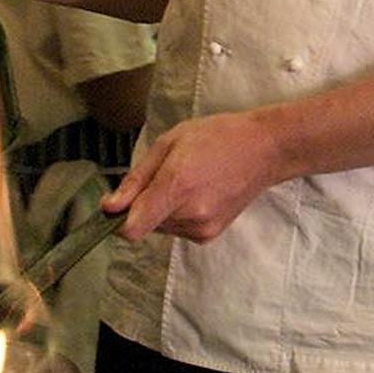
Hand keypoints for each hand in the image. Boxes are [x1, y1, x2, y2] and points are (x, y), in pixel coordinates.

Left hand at [102, 110, 288, 242]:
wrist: (265, 150)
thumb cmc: (218, 137)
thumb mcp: (170, 142)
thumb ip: (137, 178)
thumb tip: (109, 207)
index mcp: (176, 187)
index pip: (132, 229)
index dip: (116, 220)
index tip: (116, 205)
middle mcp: (189, 215)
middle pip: (143, 225)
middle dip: (143, 205)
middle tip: (164, 175)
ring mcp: (202, 228)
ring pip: (160, 228)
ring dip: (162, 210)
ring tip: (186, 180)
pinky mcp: (210, 235)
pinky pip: (177, 229)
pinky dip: (178, 215)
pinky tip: (197, 192)